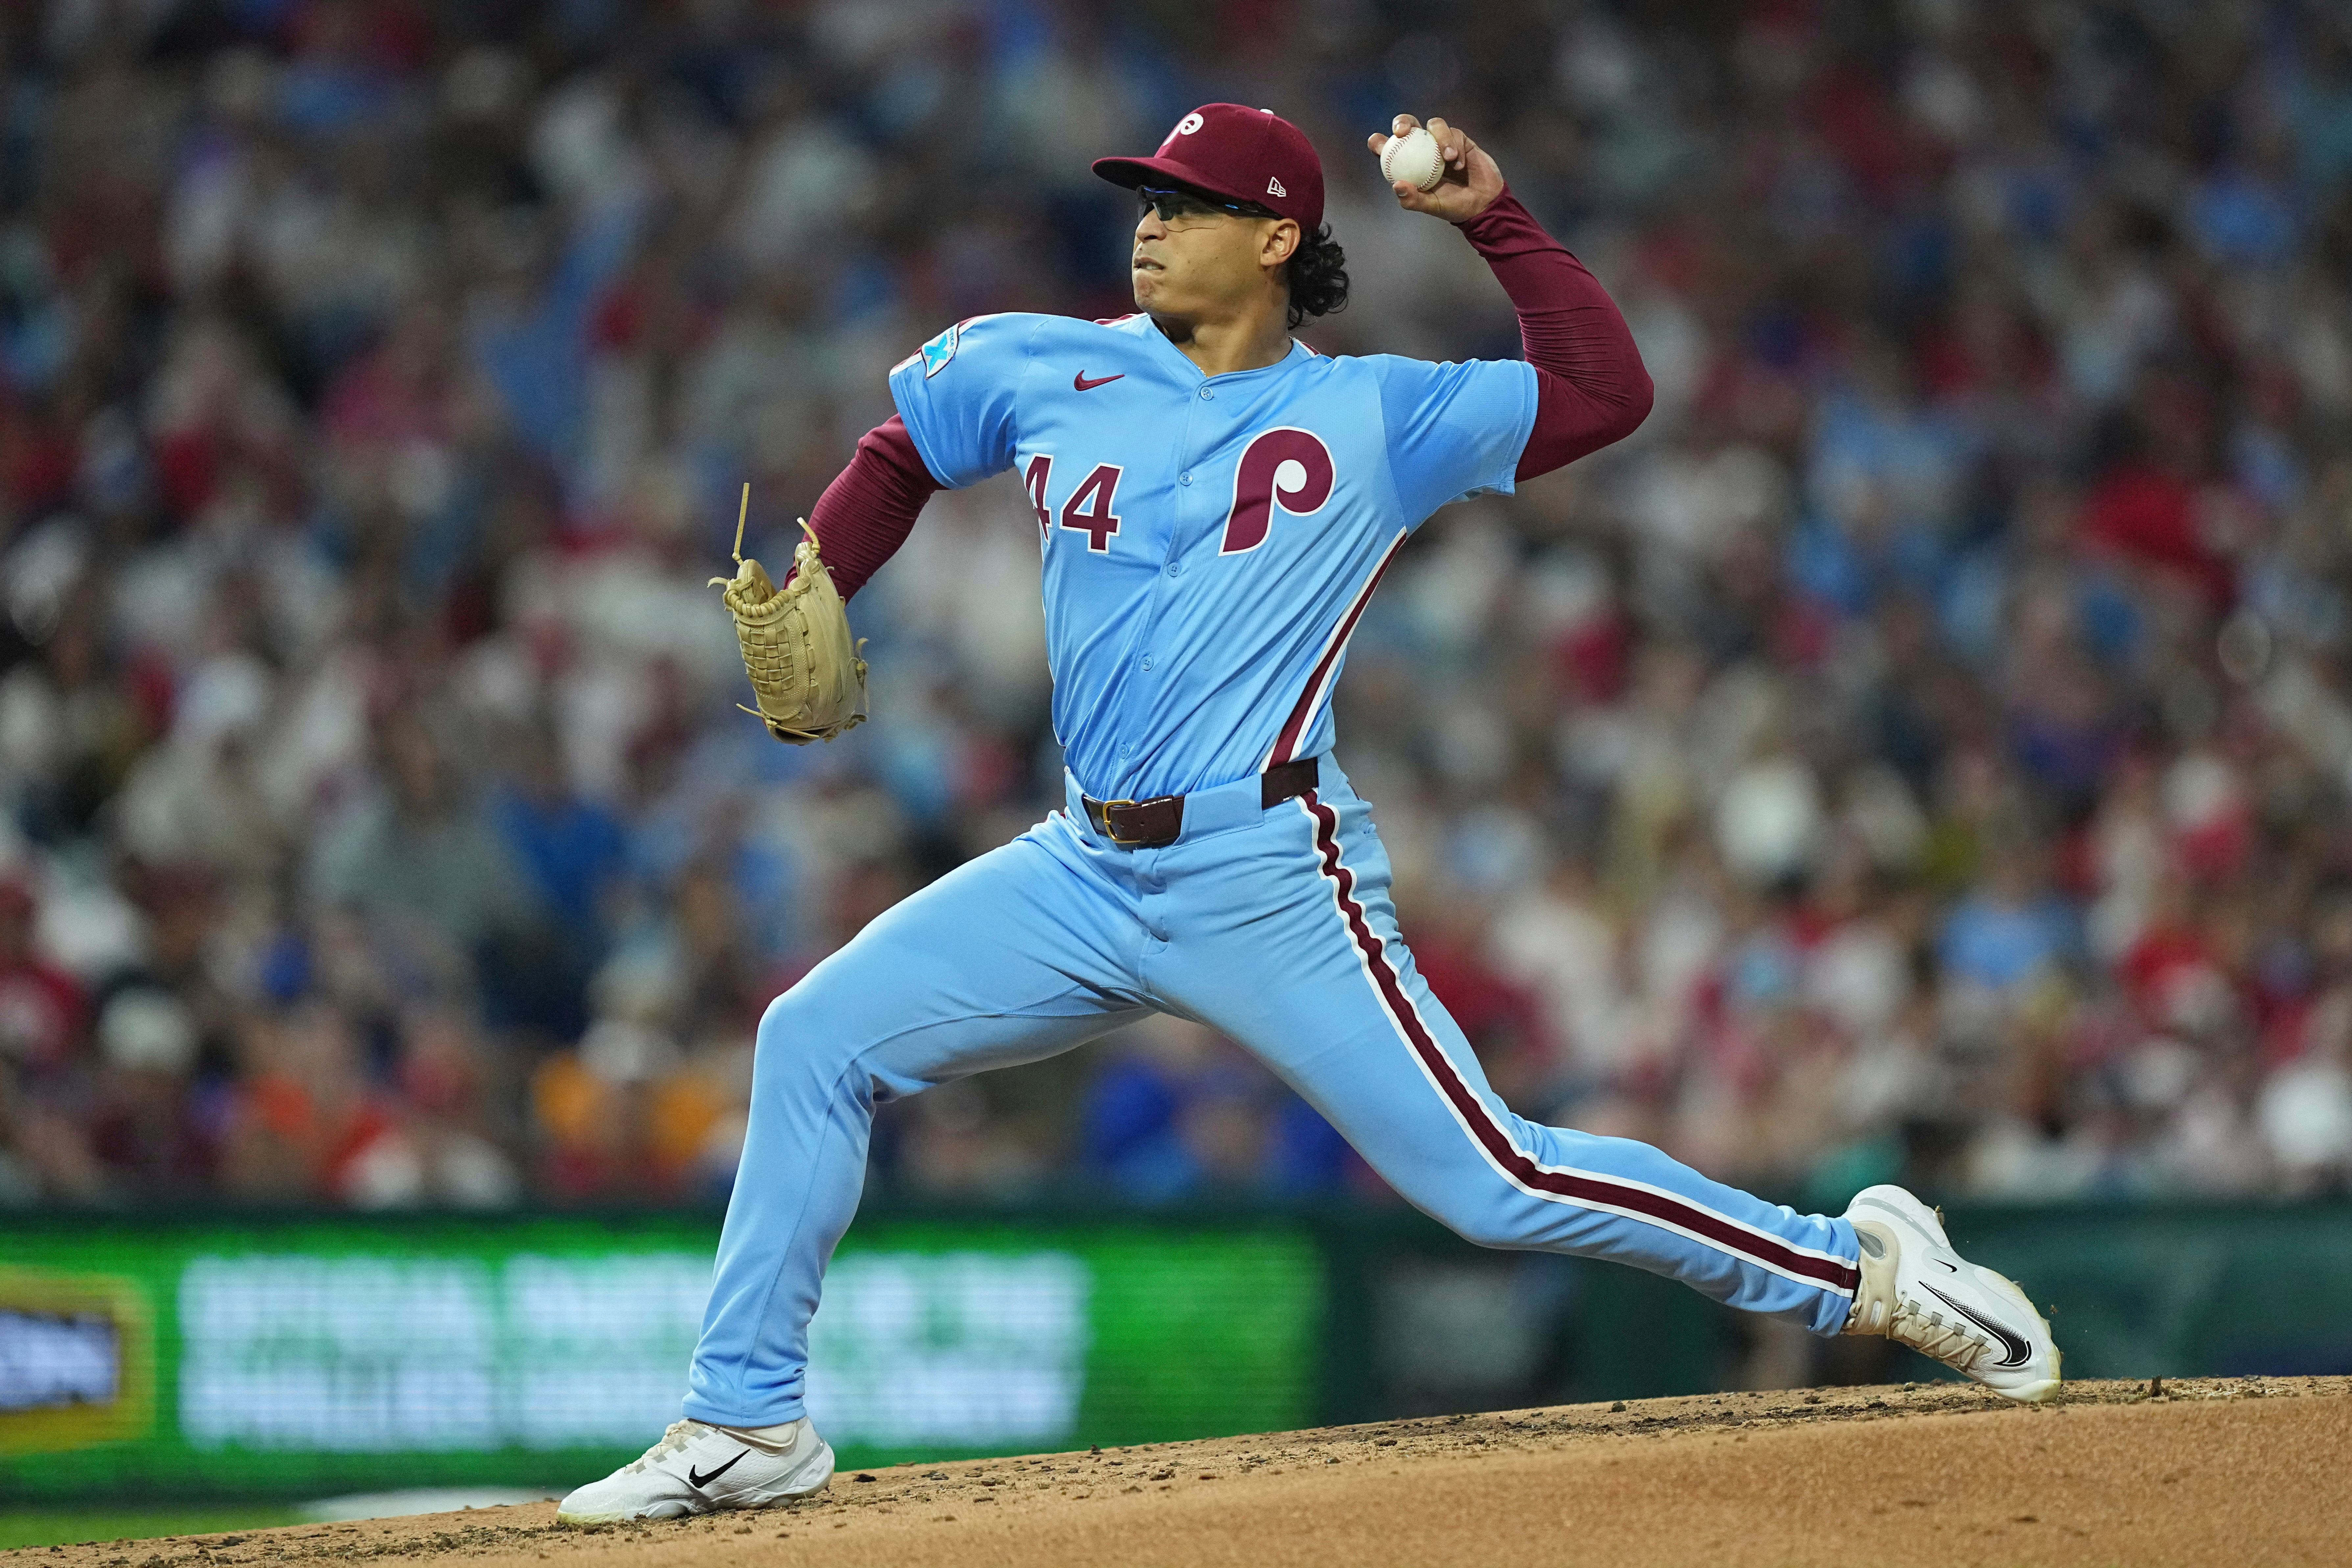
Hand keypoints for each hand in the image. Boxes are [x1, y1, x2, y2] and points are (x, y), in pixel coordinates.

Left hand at [1366, 114, 1503, 221]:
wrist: (1483, 203)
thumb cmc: (1454, 206)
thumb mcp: (1432, 206)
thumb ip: (1413, 199)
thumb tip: (1397, 186)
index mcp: (1409, 165)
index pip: (1389, 149)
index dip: (1379, 142)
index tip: (1376, 143)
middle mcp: (1422, 149)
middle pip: (1408, 125)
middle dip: (1402, 121)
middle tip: (1401, 131)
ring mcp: (1441, 142)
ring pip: (1434, 125)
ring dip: (1440, 138)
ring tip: (1449, 158)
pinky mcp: (1459, 139)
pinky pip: (1454, 133)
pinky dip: (1456, 147)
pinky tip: (1460, 164)